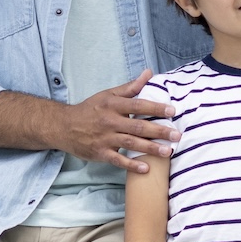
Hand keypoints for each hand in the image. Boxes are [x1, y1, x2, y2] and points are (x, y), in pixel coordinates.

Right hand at [61, 71, 178, 173]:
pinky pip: (118, 160)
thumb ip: (130, 87)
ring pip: (131, 143)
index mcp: (112, 105)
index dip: (155, 107)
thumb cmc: (90, 109)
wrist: (63, 126)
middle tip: (177, 135)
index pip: (138, 104)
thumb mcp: (108, 95)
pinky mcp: (100, 153)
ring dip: (150, 148)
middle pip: (138, 126)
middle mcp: (109, 121)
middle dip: (159, 131)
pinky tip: (145, 168)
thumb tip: (149, 73)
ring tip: (168, 152)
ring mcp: (104, 138)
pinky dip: (131, 165)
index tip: (172, 111)